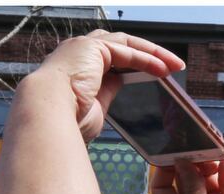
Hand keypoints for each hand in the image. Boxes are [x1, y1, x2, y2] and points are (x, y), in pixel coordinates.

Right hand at [30, 30, 181, 140]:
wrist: (48, 113)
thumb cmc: (67, 119)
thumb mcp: (94, 107)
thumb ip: (107, 93)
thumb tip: (117, 89)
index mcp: (78, 67)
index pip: (112, 59)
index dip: (136, 65)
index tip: (157, 75)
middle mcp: (79, 52)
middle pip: (121, 45)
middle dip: (149, 54)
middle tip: (172, 66)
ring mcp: (84, 47)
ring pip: (126, 43)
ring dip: (153, 53)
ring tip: (175, 65)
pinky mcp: (93, 48)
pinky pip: (127, 51)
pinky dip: (147, 59)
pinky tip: (163, 69)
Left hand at [150, 160, 223, 193]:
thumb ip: (190, 190)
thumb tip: (183, 162)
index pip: (163, 188)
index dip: (163, 171)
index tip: (168, 156)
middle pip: (185, 178)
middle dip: (188, 164)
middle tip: (192, 149)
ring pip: (207, 176)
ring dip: (207, 165)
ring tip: (211, 157)